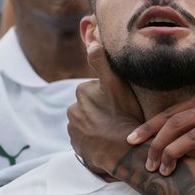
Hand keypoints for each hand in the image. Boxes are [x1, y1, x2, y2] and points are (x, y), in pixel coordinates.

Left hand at [68, 43, 142, 174]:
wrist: (122, 153)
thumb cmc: (122, 116)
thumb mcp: (115, 84)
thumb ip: (101, 62)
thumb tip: (91, 42)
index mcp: (81, 92)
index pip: (98, 90)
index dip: (112, 96)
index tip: (122, 104)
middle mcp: (72, 110)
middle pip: (92, 106)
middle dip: (104, 111)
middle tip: (121, 118)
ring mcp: (73, 130)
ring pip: (89, 123)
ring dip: (99, 126)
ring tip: (116, 132)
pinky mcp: (77, 147)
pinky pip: (87, 140)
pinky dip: (95, 140)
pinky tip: (108, 142)